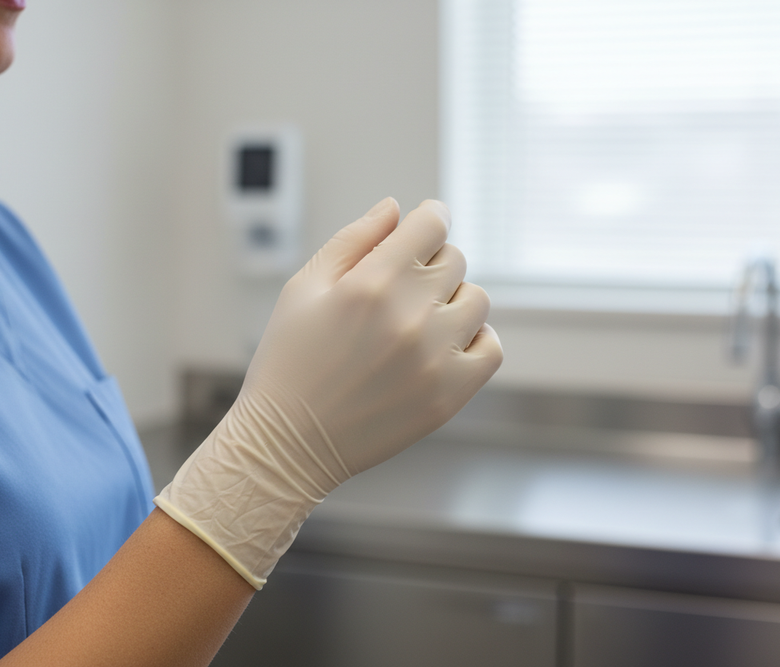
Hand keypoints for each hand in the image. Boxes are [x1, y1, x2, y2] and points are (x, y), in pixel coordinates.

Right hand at [155, 198, 502, 587]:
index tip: (426, 225)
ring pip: (477, 300)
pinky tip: (446, 344)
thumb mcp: (304, 288)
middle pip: (454, 260)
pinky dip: (476, 339)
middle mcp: (410, 316)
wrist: (288, 443)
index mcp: (372, 282)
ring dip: (453, 301)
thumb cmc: (289, 361)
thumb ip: (353, 239)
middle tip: (400, 289)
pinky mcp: (450, 394)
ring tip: (420, 321)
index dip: (429, 217)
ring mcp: (436, 358)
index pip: (431, 224)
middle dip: (429, 264)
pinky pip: (491, 348)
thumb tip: (397, 208)